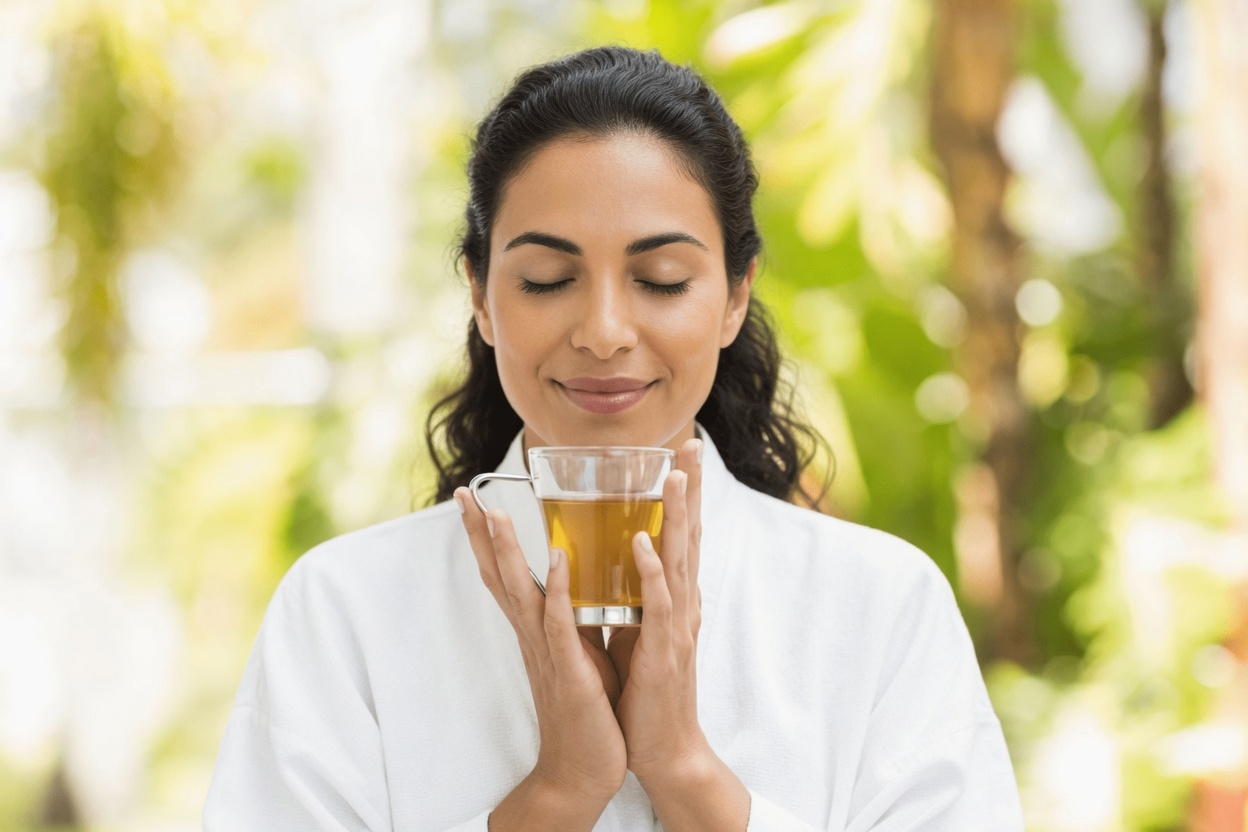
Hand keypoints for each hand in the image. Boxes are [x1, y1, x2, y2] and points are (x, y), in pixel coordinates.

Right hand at [456, 488, 626, 803]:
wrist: (583, 772)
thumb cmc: (587, 712)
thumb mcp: (581, 652)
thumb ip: (575, 616)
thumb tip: (580, 580)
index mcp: (537, 630)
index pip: (505, 574)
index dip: (488, 538)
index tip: (474, 499)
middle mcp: (533, 636)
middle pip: (500, 576)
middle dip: (481, 535)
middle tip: (464, 494)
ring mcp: (547, 653)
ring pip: (521, 593)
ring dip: (508, 552)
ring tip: (495, 513)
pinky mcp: (570, 671)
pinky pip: (560, 625)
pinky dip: (558, 590)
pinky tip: (558, 560)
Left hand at [607, 438, 708, 777]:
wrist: (663, 750)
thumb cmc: (647, 692)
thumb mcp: (638, 632)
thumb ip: (634, 597)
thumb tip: (616, 565)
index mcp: (674, 599)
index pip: (681, 535)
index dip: (683, 494)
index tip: (680, 454)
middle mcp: (682, 605)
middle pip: (690, 536)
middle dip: (690, 490)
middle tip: (691, 447)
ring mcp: (677, 627)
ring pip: (679, 561)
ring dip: (677, 517)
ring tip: (674, 477)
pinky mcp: (664, 652)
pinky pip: (658, 606)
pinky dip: (652, 572)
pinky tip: (643, 543)